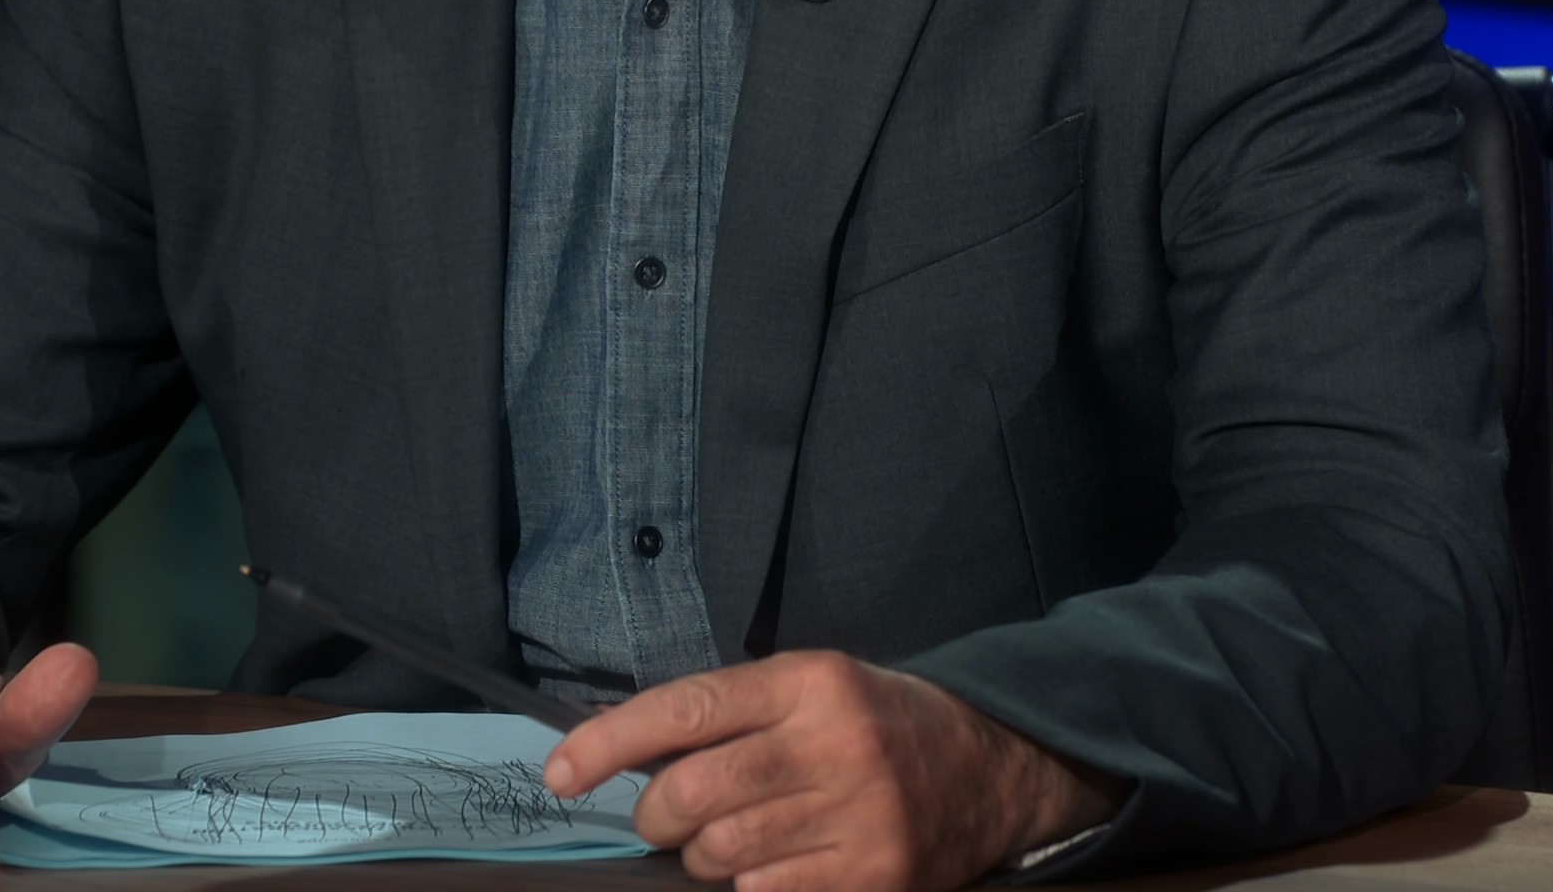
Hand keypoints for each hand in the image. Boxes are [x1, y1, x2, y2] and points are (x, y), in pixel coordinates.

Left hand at [541, 650, 1119, 891]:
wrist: (994, 766)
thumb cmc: (879, 723)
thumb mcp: (812, 687)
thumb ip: (728, 713)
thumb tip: (620, 751)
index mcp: (808, 682)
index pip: (684, 708)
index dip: (607, 742)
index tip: (558, 772)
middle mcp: (832, 743)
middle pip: (693, 792)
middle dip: (655, 815)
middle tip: (663, 818)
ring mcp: (858, 814)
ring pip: (723, 854)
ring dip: (702, 859)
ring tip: (727, 844)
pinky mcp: (877, 875)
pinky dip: (751, 889)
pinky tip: (769, 870)